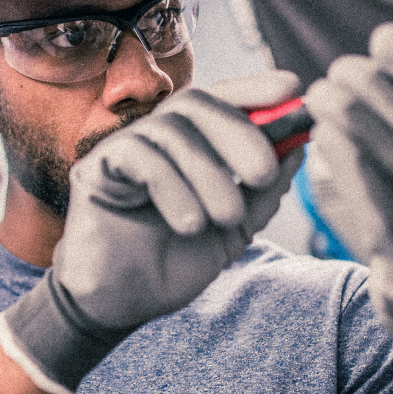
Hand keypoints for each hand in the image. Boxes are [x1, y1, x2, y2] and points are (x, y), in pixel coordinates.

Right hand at [0, 71, 303, 393]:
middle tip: (263, 172)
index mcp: (189, 145)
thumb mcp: (234, 228)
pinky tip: (188, 224)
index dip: (254, 89)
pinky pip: (137, 156)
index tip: (292, 89)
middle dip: (238, 130)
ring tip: (225, 218)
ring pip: (169, 130)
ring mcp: (122, 149)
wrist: (122, 304)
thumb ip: (263, 190)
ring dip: (208, 173)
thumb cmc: (172, 263)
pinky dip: (171, 186)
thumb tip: (297, 145)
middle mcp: (155, 138)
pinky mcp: (95, 169)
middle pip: (195, 103)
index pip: (220, 100)